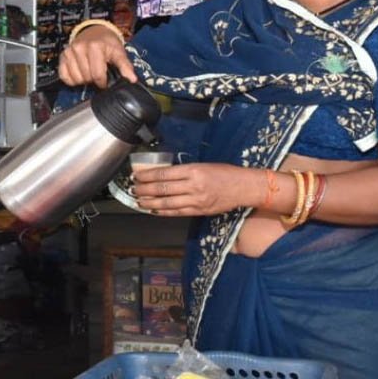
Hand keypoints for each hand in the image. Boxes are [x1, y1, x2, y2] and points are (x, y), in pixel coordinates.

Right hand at [58, 26, 136, 87]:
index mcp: (95, 47)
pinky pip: (64, 77)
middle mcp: (80, 48)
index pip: (97, 75)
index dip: (103, 82)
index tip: (106, 81)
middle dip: (93, 80)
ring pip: (76, 79)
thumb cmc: (107, 42)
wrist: (94, 31)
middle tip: (98, 73)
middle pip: (86, 78)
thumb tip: (132, 79)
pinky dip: (72, 79)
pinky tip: (79, 73)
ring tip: (89, 72)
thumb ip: (125, 66)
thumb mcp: (119, 51)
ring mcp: (69, 52)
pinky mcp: (63, 56)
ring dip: (83, 80)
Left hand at [132, 163, 259, 215]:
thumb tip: (162, 174)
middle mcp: (193, 186)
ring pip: (167, 203)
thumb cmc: (224, 173)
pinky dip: (163, 212)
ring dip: (150, 203)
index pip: (163, 174)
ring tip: (139, 201)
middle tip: (133, 189)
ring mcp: (196, 200)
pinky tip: (154, 210)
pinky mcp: (200, 211)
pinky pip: (177, 212)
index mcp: (193, 170)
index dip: (147, 176)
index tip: (136, 176)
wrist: (244, 187)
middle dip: (144, 190)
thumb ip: (183, 171)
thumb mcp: (202, 165)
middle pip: (162, 189)